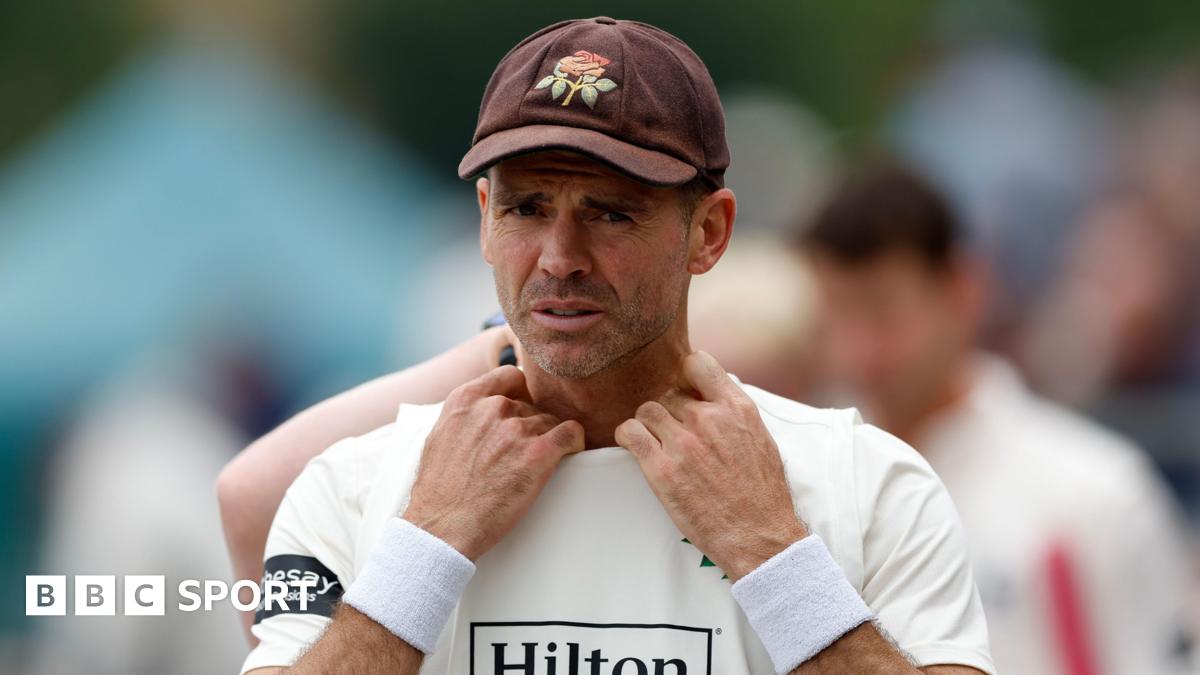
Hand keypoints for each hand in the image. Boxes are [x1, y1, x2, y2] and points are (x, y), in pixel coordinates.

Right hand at [402, 365, 583, 560]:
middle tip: (523, 454)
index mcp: (465, 400)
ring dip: (549, 440)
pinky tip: (569, 454)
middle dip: (531, 426)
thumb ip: (466, 415)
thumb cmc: (439, 491)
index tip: (524, 410)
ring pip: (551, 422)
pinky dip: (574, 443)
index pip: (510, 375)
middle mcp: (492, 407)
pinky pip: (572, 433)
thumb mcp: (441, 436)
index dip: (521, 393)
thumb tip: (484, 410)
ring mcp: (516, 429)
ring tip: (535, 466)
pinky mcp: (538, 453)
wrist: (441, 527)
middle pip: (532, 405)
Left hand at [615, 351, 807, 580]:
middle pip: (669, 393)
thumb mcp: (760, 439)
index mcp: (737, 408)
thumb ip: (733, 412)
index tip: (685, 394)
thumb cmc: (762, 493)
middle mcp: (709, 419)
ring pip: (647, 410)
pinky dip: (628, 435)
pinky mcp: (662, 470)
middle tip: (674, 436)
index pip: (698, 363)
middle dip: (669, 412)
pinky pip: (630, 432)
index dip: (686, 377)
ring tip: (657, 445)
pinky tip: (635, 446)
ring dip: (648, 425)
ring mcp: (684, 443)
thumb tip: (709, 394)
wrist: (759, 536)